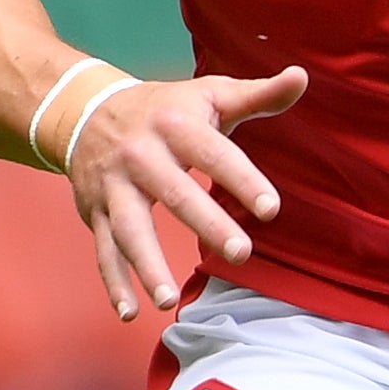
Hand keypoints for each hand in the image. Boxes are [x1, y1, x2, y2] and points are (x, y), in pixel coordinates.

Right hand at [64, 68, 304, 318]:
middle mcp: (140, 155)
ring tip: (167, 299)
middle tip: (242, 253)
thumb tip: (302, 76)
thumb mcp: (210, 94)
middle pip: (174, 193)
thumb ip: (258, 95)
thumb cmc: (167, 108)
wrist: (86, 110)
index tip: (271, 209)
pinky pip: (102, 251)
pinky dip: (113, 283)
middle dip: (206, 225)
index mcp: (175, 124)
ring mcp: (112, 186)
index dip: (243, 180)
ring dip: (146, 265)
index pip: (214, 153)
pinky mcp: (94, 211)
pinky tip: (130, 313)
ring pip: (129, 229)